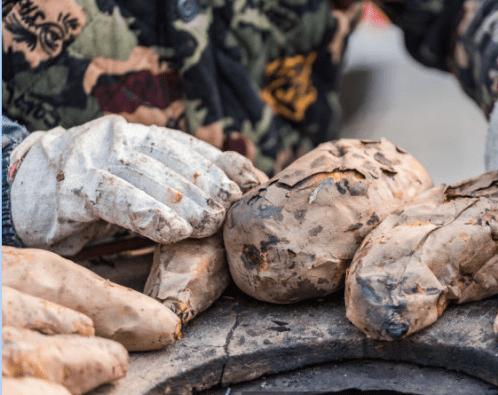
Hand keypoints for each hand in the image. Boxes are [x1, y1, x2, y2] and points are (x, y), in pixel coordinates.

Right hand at [9, 115, 266, 253]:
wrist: (23, 190)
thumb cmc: (93, 191)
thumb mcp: (139, 181)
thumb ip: (181, 179)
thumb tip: (240, 179)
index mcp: (138, 136)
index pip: (189, 148)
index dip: (221, 167)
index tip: (247, 187)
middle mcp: (117, 139)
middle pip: (172, 159)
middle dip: (206, 187)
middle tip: (228, 214)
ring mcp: (92, 158)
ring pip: (146, 173)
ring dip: (183, 202)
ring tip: (208, 224)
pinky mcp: (71, 187)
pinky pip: (114, 198)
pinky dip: (147, 213)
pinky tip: (174, 230)